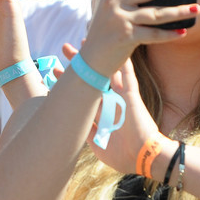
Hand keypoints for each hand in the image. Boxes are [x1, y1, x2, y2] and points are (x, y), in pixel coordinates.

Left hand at [56, 44, 163, 172]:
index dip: (70, 82)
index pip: (83, 93)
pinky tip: (116, 47)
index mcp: (101, 113)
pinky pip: (128, 75)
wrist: (144, 158)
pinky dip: (122, 62)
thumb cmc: (123, 156)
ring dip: (97, 57)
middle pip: (92, 77)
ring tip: (82, 41)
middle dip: (78, 63)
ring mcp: (121, 98)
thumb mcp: (98, 144)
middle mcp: (110, 102)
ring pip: (107, 71)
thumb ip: (86, 132)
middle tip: (64, 48)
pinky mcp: (132, 96)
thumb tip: (69, 125)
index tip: (55, 72)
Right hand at [78, 0, 197, 80]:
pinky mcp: (125, 37)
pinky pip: (153, 34)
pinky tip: (182, 32)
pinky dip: (170, 34)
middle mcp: (114, 1)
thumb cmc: (107, 31)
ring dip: (179, 11)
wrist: (91, 60)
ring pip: (156, 12)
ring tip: (196, 9)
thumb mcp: (111, 7)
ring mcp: (119, 19)